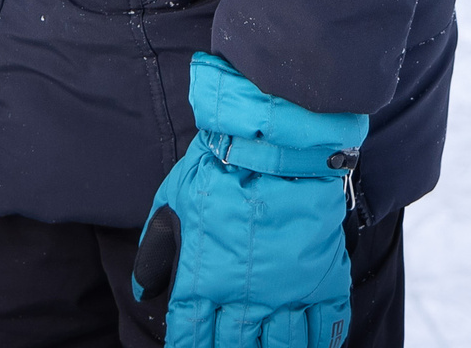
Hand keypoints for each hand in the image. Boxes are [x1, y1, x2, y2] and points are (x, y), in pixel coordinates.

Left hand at [131, 53, 368, 347]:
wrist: (271, 142)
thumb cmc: (217, 169)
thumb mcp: (172, 204)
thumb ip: (158, 252)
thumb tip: (143, 291)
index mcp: (205, 280)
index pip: (191, 337)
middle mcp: (246, 296)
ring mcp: (288, 291)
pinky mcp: (324, 279)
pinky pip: (327, 328)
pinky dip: (321, 342)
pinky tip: (314, 344)